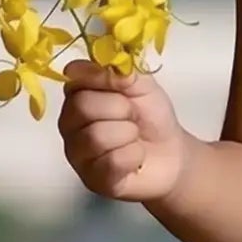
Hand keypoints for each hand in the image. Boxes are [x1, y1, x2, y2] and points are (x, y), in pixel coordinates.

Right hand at [58, 59, 186, 203]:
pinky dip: (134, 156)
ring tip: (135, 138)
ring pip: (96, 136)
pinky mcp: (92, 180)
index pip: (75, 78)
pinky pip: (112, 162)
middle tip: (134, 117)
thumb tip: (92, 62)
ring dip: (129, 135)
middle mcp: (69, 124)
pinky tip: (136, 158)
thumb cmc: (151, 116)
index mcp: (76, 95)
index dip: (106, 81)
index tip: (125, 89)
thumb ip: (120, 70)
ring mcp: (77, 154)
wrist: (172, 154)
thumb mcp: (142, 84)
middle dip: (121, 109)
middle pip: (83, 107)